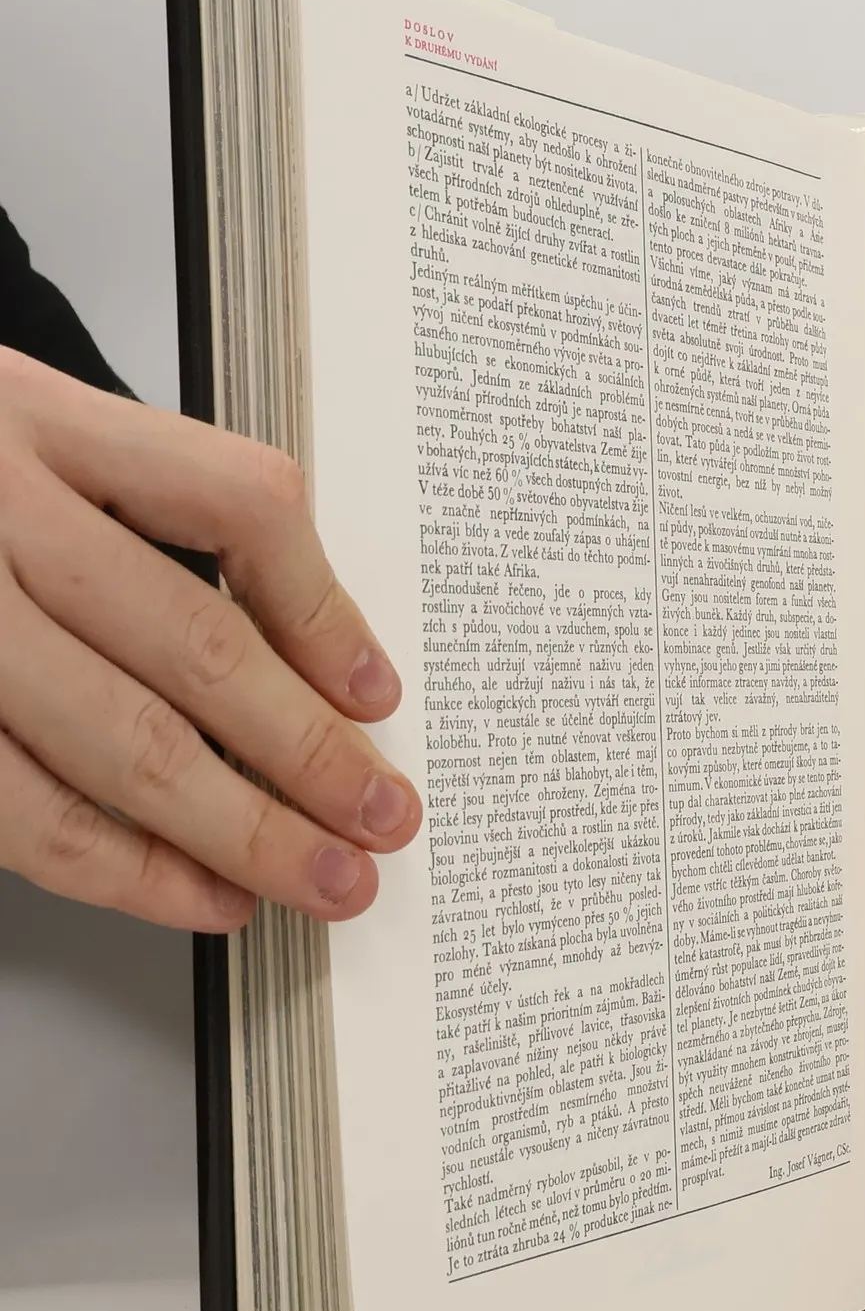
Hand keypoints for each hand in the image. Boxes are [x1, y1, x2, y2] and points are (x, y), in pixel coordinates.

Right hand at [0, 347, 420, 930]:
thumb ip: (150, 510)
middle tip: (383, 816)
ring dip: (238, 830)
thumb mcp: (30, 431)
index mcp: (43, 420)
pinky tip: (197, 890)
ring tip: (319, 876)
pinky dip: (123, 868)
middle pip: (194, 644)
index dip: (325, 611)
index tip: (376, 695)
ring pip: (118, 741)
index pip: (237, 504)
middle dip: (308, 752)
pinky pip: (19, 809)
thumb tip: (312, 663)